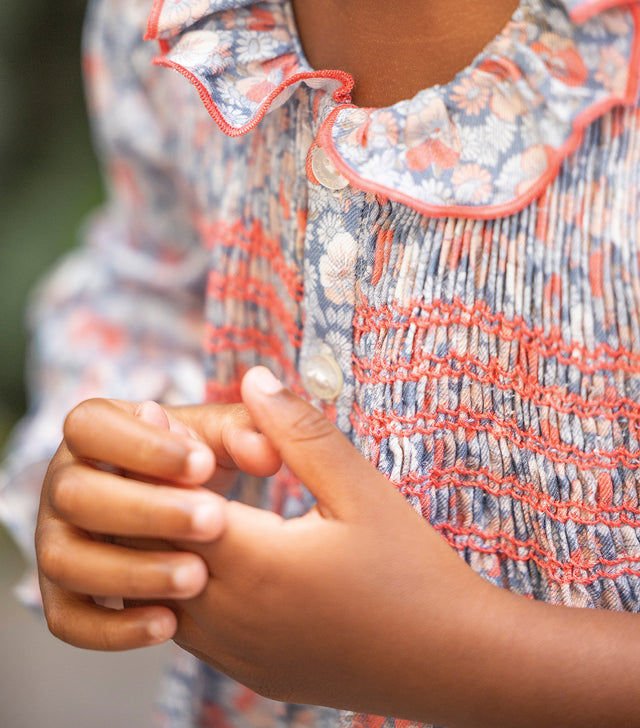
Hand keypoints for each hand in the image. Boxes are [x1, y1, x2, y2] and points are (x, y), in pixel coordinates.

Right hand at [36, 395, 281, 650]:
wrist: (183, 516)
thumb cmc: (197, 462)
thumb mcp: (218, 439)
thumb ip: (244, 434)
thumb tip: (267, 453)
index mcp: (91, 430)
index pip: (89, 426)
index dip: (142, 446)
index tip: (203, 464)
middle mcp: (61, 483)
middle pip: (75, 494)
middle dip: (145, 510)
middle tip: (212, 521)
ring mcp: (53, 541)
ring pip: (65, 560)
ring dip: (131, 571)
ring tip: (197, 577)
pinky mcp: (61, 596)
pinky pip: (68, 619)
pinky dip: (113, 628)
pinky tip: (168, 623)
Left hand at [170, 368, 490, 722]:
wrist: (450, 662)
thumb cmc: (412, 571)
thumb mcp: (361, 489)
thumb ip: (301, 432)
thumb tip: (254, 379)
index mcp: (259, 564)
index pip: (173, 503)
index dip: (156, 455)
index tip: (153, 415)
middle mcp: (235, 616)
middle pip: (152, 548)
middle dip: (144, 493)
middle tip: (149, 446)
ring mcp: (238, 652)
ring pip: (160, 593)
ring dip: (155, 541)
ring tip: (167, 489)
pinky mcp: (249, 670)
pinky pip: (186, 628)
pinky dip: (176, 584)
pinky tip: (197, 548)